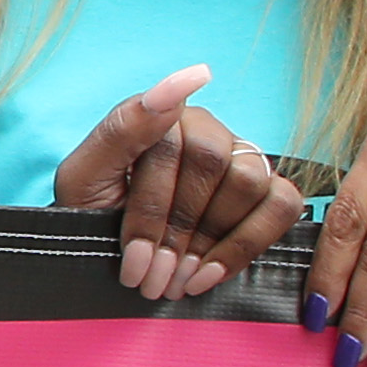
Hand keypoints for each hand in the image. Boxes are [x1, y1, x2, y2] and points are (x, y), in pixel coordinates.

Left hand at [51, 63, 306, 300]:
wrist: (103, 258)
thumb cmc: (93, 216)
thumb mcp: (83, 178)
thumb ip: (121, 128)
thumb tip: (177, 85)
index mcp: (158, 116)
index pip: (170, 150)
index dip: (151, 213)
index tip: (134, 260)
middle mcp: (205, 128)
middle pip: (211, 164)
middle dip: (178, 232)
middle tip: (153, 277)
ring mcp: (240, 157)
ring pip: (249, 181)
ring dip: (211, 242)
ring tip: (178, 280)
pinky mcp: (269, 191)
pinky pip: (283, 203)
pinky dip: (247, 245)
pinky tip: (210, 274)